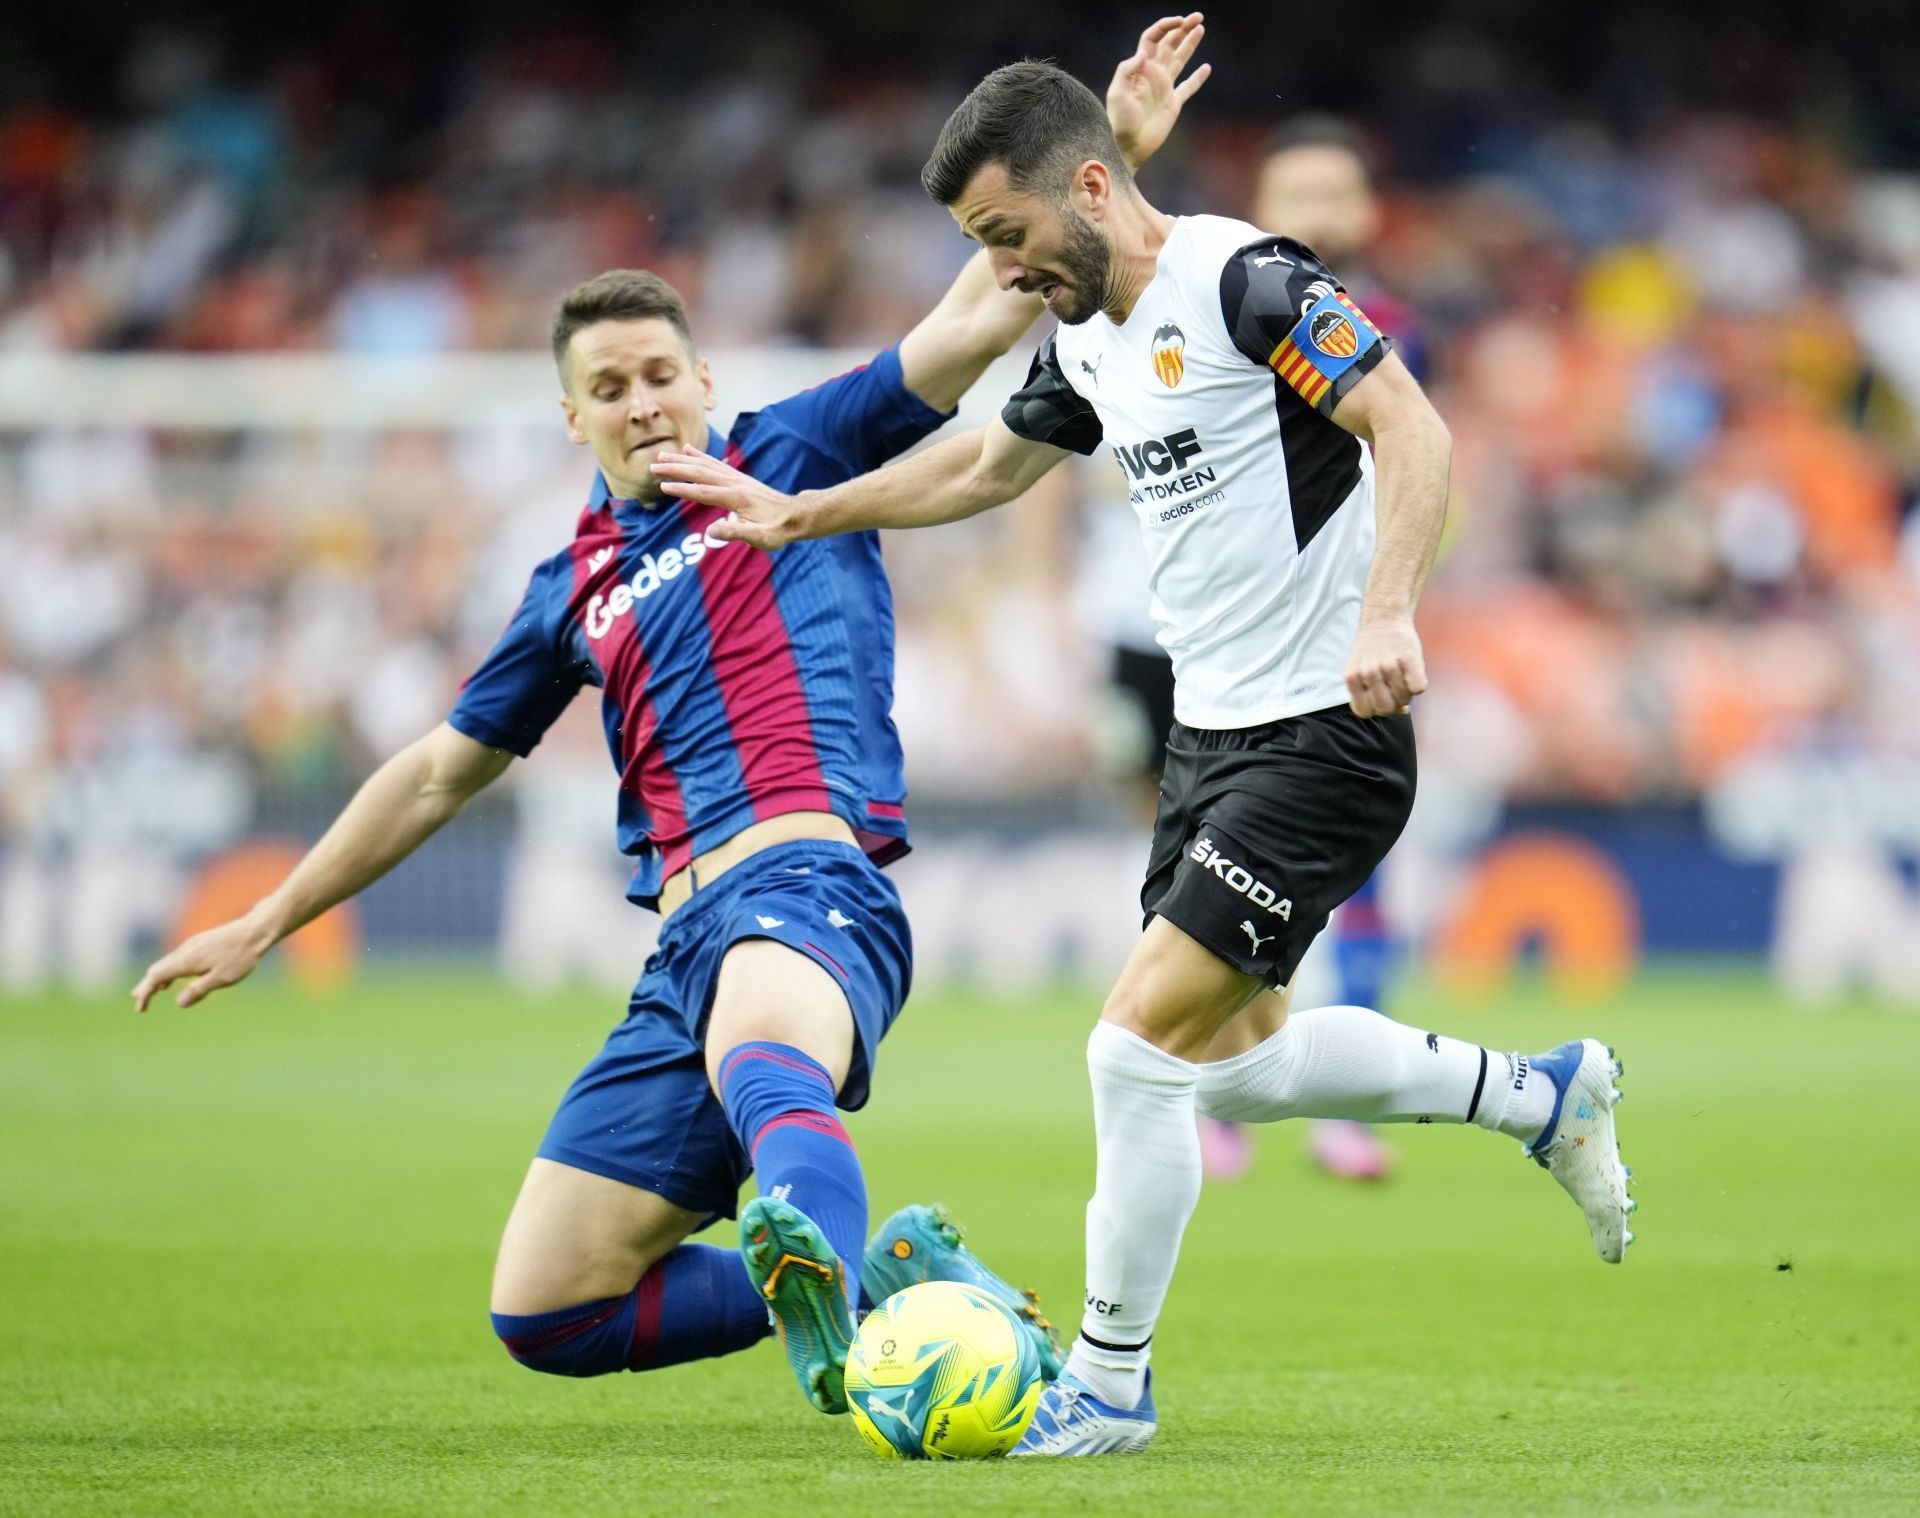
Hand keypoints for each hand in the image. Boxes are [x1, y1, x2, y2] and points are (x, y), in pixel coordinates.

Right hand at [132, 913, 276, 1011]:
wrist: (254, 931)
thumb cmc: (241, 956)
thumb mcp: (222, 979)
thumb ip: (199, 990)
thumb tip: (179, 1003)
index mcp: (186, 960)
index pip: (156, 977)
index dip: (145, 992)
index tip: (140, 1008)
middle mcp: (184, 951)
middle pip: (157, 969)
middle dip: (146, 986)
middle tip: (139, 1002)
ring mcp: (192, 945)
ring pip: (167, 963)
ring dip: (157, 978)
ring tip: (152, 992)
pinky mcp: (200, 943)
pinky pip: (177, 959)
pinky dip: (169, 971)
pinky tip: (172, 980)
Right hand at [651, 448, 817, 548]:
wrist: (797, 516)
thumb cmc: (778, 530)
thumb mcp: (760, 538)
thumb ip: (736, 532)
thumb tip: (712, 531)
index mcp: (736, 497)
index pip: (703, 491)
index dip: (682, 489)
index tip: (662, 486)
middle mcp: (734, 483)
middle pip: (700, 473)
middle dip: (675, 469)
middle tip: (653, 466)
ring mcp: (737, 478)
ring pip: (705, 465)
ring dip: (682, 460)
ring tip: (662, 455)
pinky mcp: (739, 478)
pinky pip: (715, 464)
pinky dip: (700, 456)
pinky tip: (689, 450)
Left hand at [1107, 13, 1211, 169]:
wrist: (1128, 147)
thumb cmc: (1119, 121)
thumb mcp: (1117, 93)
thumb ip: (1127, 70)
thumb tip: (1144, 51)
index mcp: (1140, 68)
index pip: (1153, 38)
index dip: (1166, 26)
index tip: (1180, 21)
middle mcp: (1153, 74)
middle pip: (1169, 44)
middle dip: (1182, 28)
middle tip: (1198, 17)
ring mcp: (1164, 88)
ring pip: (1180, 60)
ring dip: (1190, 44)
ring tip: (1200, 28)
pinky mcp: (1173, 104)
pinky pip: (1188, 87)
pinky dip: (1198, 78)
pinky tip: (1206, 68)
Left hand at [1345, 617, 1427, 717]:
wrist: (1383, 619)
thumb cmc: (1374, 652)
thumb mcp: (1362, 672)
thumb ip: (1374, 695)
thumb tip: (1402, 711)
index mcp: (1352, 677)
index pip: (1363, 712)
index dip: (1375, 710)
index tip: (1381, 699)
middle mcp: (1367, 671)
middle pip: (1385, 709)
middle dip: (1393, 705)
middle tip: (1395, 690)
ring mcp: (1387, 664)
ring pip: (1403, 699)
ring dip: (1406, 693)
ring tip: (1403, 678)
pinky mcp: (1408, 657)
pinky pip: (1417, 688)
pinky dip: (1418, 684)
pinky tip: (1413, 672)